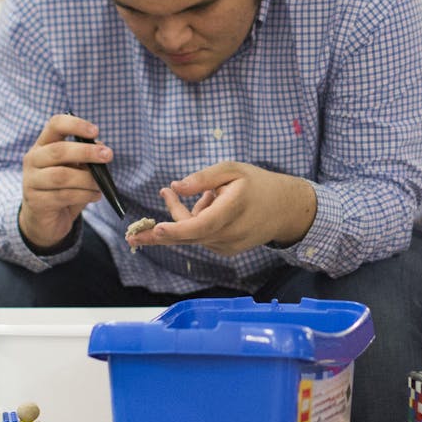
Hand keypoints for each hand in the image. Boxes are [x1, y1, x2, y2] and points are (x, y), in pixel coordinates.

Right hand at [17, 113, 111, 249]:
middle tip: (108, 155)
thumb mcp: (76, 169)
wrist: (44, 219)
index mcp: (43, 145)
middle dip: (86, 152)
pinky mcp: (36, 201)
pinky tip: (95, 195)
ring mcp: (31, 181)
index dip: (75, 124)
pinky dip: (84, 195)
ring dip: (87, 179)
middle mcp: (33, 160)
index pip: (55, 125)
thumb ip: (86, 157)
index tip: (96, 131)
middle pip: (58, 151)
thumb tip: (101, 147)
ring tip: (101, 184)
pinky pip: (63, 196)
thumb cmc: (63, 188)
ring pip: (61, 176)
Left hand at [126, 161, 317, 256]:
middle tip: (135, 231)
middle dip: (160, 233)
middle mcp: (230, 233)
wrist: (286, 209)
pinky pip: (203, 239)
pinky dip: (200, 224)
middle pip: (188, 236)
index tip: (157, 229)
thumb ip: (203, 177)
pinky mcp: (227, 251)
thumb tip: (176, 186)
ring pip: (194, 236)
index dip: (176, 229)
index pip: (200, 225)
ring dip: (189, 216)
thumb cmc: (257, 184)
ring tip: (211, 195)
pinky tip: (216, 208)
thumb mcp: (232, 170)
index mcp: (232, 209)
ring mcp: (229, 246)